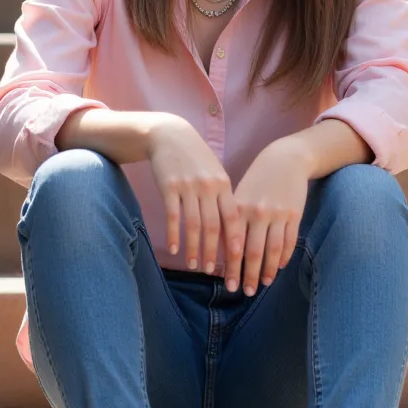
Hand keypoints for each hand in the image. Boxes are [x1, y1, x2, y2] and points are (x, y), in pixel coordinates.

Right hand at [146, 114, 242, 274]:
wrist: (170, 134)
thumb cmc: (196, 157)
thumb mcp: (215, 172)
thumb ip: (223, 197)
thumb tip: (231, 227)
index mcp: (224, 184)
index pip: (233, 218)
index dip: (235, 241)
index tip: (238, 261)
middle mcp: (208, 186)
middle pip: (213, 226)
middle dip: (214, 252)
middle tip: (214, 273)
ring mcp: (188, 186)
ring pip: (193, 225)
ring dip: (194, 248)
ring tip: (195, 266)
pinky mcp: (169, 187)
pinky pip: (173, 216)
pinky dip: (174, 235)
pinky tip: (174, 249)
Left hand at [230, 140, 309, 295]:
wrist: (285, 159)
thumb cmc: (256, 180)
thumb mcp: (239, 195)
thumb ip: (232, 221)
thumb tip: (223, 252)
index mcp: (240, 208)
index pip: (233, 245)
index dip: (231, 267)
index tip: (227, 284)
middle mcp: (258, 213)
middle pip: (253, 252)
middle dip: (248, 275)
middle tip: (244, 292)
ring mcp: (278, 214)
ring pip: (272, 250)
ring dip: (267, 270)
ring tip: (262, 284)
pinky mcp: (295, 214)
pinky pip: (289, 241)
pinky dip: (284, 257)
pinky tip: (278, 267)